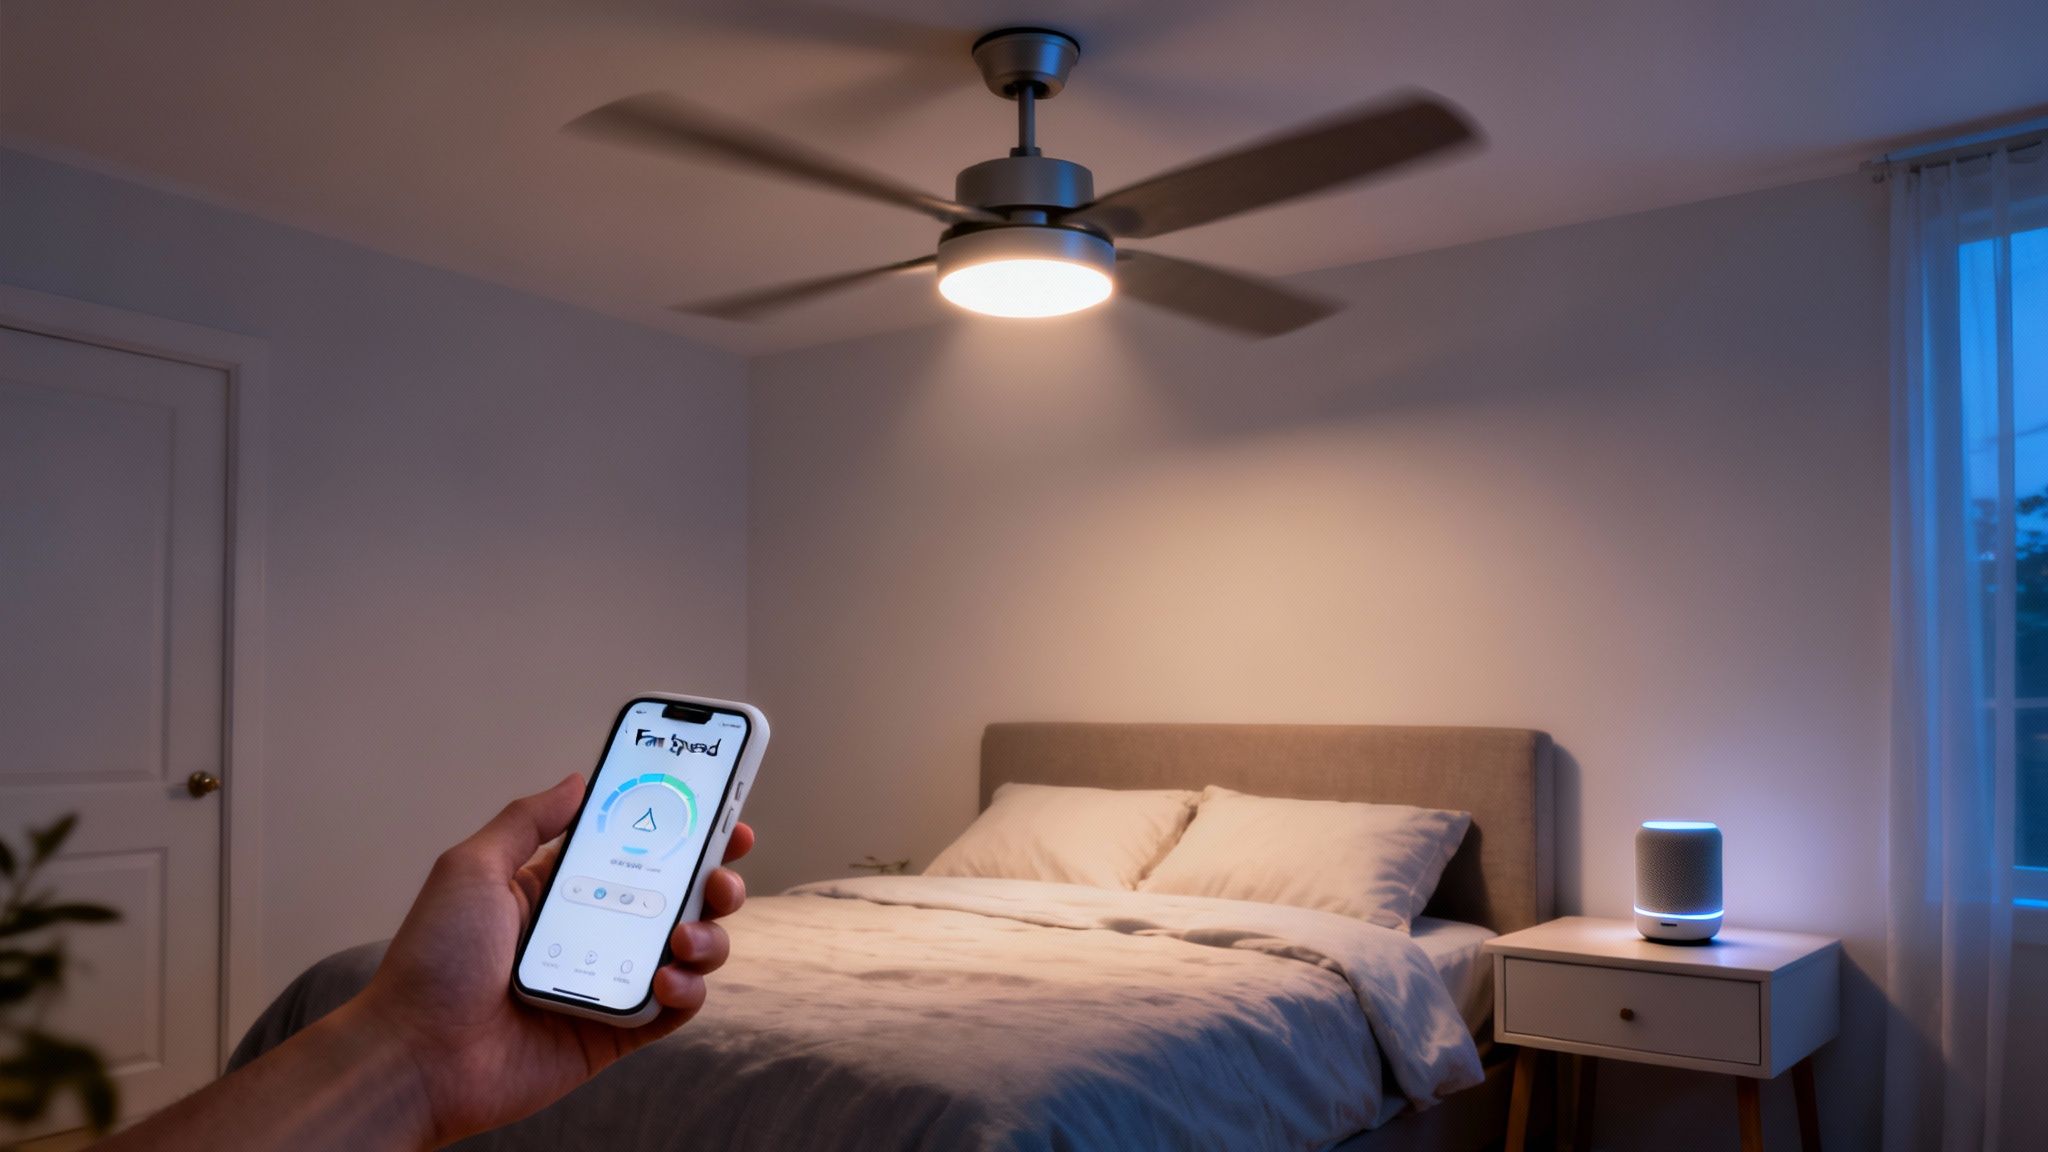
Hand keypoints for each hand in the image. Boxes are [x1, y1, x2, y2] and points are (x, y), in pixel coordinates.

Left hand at [342, 774, 752, 1145]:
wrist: (417, 1055)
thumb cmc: (433, 962)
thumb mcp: (472, 869)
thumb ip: (529, 821)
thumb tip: (578, 781)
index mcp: (562, 890)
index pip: (638, 852)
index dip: (685, 834)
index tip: (722, 816)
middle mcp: (594, 931)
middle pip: (679, 898)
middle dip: (715, 881)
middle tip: (721, 876)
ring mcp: (609, 981)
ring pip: (690, 950)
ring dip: (707, 936)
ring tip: (683, 936)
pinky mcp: (617, 1033)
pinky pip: (675, 1009)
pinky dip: (688, 990)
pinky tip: (667, 979)